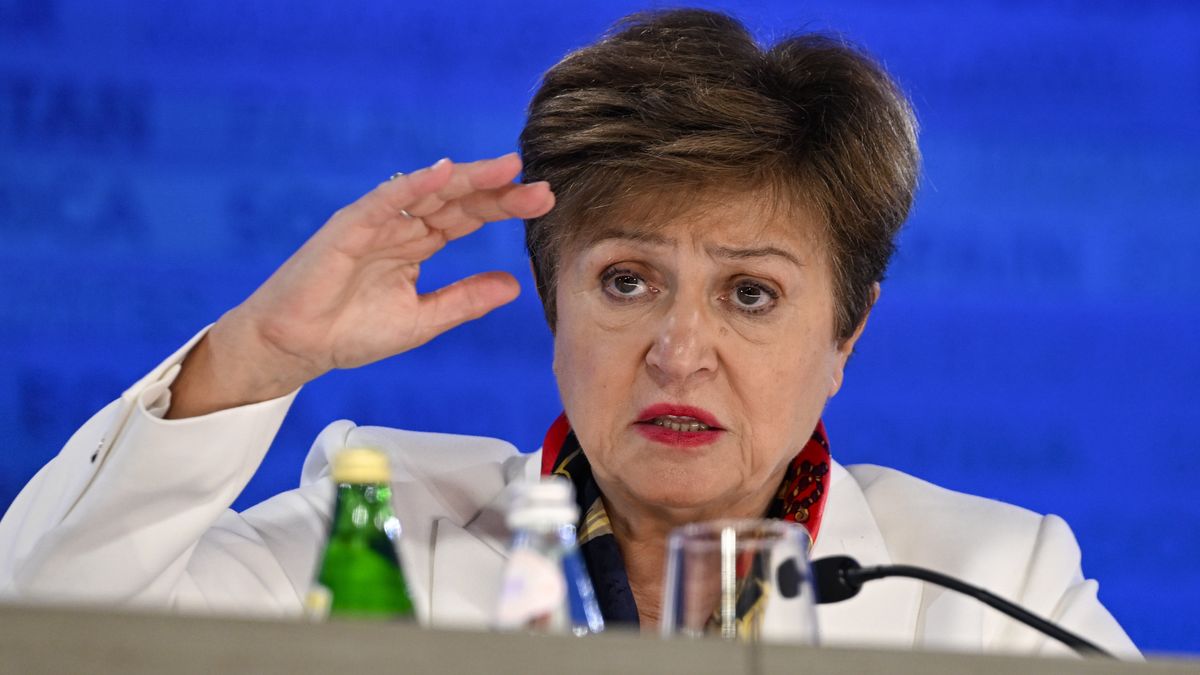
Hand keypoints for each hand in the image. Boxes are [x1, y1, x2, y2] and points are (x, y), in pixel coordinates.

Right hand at [167, 154, 553, 417]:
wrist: (298, 347)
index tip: (543, 202)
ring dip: (466, 178)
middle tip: (540, 187)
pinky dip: (413, 185)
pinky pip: (385, 201)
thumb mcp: (423, 319)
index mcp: (419, 245)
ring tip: (505, 169)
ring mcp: (376, 223)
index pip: (469, 217)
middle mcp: (401, 227)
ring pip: (428, 192)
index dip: (505, 207)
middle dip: (498, 191)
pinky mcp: (349, 227)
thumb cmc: (351, 332)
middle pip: (457, 199)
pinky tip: (442, 174)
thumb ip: (464, 299)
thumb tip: (513, 285)